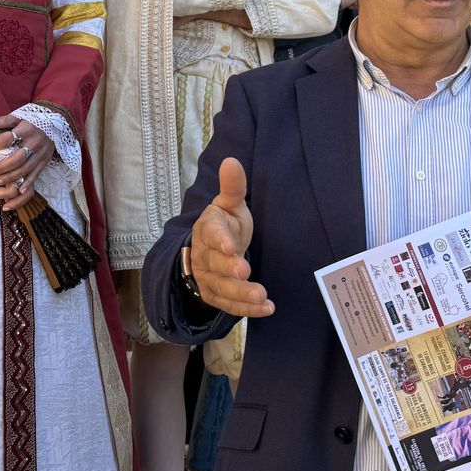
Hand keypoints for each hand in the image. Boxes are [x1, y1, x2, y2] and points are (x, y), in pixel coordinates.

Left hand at [0, 116, 56, 212]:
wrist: (58, 121)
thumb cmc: (35, 119)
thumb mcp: (20, 115)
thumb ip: (5, 120)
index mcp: (26, 130)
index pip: (8, 139)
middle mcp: (34, 143)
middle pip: (16, 159)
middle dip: (1, 167)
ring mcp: (41, 153)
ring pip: (25, 169)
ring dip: (10, 177)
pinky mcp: (45, 160)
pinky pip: (36, 174)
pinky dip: (28, 183)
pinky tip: (19, 191)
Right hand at [190, 156, 273, 317]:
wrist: (211, 249)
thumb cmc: (225, 224)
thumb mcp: (230, 205)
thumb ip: (233, 187)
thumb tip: (231, 161)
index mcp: (207, 228)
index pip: (210, 233)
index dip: (219, 240)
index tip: (230, 246)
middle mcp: (203, 255)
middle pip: (214, 264)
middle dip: (229, 270)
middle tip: (244, 272)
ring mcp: (207, 277)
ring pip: (221, 288)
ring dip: (241, 294)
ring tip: (261, 296)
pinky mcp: (215, 295)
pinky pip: (229, 305)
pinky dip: (247, 309)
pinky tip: (267, 307)